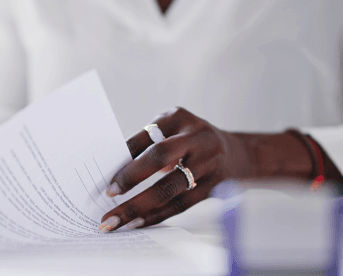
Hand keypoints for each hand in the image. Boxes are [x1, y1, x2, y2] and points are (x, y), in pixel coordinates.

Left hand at [98, 107, 329, 231]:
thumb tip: (112, 171)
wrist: (239, 154)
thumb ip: (148, 145)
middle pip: (160, 156)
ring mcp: (208, 163)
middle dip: (130, 177)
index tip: (103, 173)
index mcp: (180, 118)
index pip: (145, 136)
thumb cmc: (193, 142)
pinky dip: (155, 215)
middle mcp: (197, 137)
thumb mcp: (174, 131)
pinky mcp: (213, 187)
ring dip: (139, 206)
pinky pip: (179, 205)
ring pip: (169, 188)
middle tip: (108, 194)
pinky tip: (136, 223)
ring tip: (115, 220)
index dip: (123, 155)